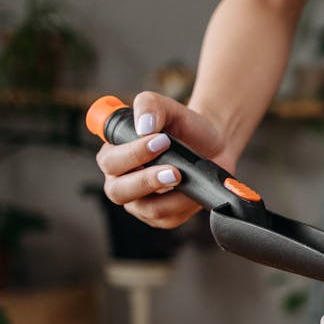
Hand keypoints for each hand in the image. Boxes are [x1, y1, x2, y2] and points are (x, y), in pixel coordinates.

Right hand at [94, 91, 228, 228]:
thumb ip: (149, 106)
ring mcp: (141, 202)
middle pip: (118, 191)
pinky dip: (182, 204)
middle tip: (173, 168)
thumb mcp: (167, 108)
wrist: (213, 144)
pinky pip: (168, 217)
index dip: (132, 154)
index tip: (160, 141)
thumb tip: (144, 126)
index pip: (109, 162)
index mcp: (114, 155)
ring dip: (167, 193)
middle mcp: (121, 181)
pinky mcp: (163, 217)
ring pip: (145, 208)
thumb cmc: (183, 127)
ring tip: (183, 176)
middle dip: (145, 180)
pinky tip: (191, 188)